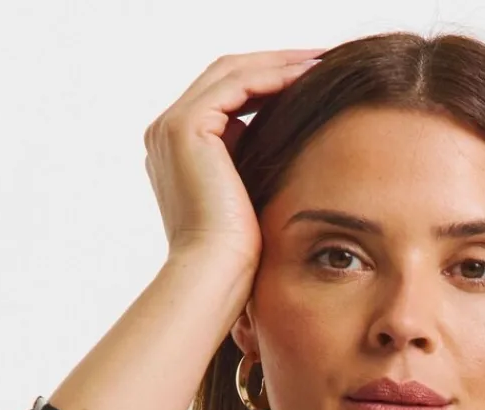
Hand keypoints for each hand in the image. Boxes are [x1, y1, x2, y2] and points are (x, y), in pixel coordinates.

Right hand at [144, 48, 327, 271]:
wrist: (215, 276)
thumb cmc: (237, 257)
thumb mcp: (247, 200)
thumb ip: (253, 165)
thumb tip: (291, 143)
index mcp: (177, 151)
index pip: (224, 97)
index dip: (266, 83)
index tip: (308, 81)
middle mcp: (165, 133)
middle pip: (225, 76)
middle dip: (273, 64)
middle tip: (318, 60)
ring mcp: (171, 127)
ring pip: (231, 73)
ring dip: (277, 64)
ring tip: (318, 62)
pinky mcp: (185, 128)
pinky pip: (236, 85)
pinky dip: (272, 76)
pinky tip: (306, 76)